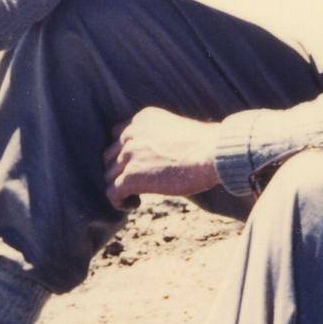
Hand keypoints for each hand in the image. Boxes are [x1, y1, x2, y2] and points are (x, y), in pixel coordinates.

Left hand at [103, 107, 219, 209]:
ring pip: (109, 174)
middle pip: (110, 155)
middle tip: (138, 182)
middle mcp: (131, 133)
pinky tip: (133, 204)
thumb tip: (155, 161)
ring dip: (121, 186)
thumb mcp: (176, 131)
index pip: (119, 135)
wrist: (213, 153)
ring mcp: (129, 155)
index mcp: (142, 119)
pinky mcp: (131, 177)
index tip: (139, 165)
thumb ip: (159, 139)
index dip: (125, 153)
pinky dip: (119, 201)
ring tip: (136, 196)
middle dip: (120, 170)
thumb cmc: (206, 146)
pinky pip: (111, 192)